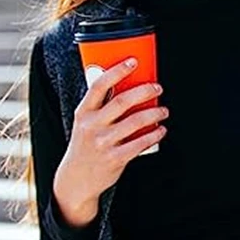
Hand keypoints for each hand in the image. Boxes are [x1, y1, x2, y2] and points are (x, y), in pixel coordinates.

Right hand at [55, 58, 168, 213]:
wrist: (76, 178)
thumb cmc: (85, 145)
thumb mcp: (85, 123)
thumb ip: (101, 107)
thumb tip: (129, 88)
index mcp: (83, 112)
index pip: (99, 86)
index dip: (117, 71)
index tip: (133, 61)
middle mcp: (92, 125)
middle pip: (122, 101)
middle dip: (144, 91)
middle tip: (157, 88)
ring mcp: (103, 142)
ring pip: (135, 122)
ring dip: (154, 113)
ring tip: (164, 111)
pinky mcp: (115, 158)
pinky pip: (140, 144)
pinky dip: (154, 135)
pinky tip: (161, 130)